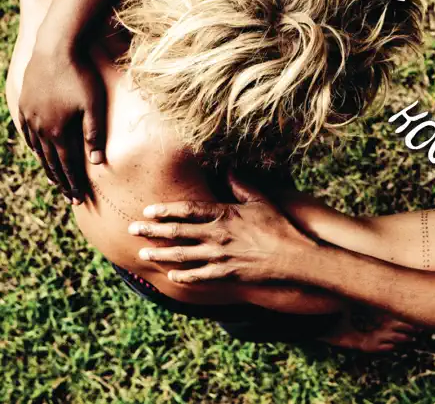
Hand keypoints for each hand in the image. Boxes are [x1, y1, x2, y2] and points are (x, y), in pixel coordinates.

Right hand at [17, 41, 106, 202]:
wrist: (55, 49)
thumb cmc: (81, 76)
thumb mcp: (94, 105)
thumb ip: (94, 134)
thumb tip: (96, 163)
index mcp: (58, 131)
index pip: (68, 164)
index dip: (74, 182)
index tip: (79, 198)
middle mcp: (40, 128)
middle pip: (51, 161)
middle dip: (62, 180)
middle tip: (70, 197)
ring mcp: (29, 117)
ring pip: (38, 149)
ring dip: (48, 166)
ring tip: (56, 179)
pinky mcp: (24, 104)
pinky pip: (26, 132)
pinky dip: (34, 146)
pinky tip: (37, 150)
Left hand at [129, 171, 315, 284]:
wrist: (291, 256)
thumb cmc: (277, 226)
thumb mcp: (261, 200)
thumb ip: (241, 184)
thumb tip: (227, 167)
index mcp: (225, 214)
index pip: (188, 210)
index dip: (166, 210)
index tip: (148, 211)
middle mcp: (217, 235)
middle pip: (177, 233)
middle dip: (152, 231)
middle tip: (132, 230)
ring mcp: (219, 257)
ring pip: (181, 255)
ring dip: (159, 253)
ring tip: (143, 252)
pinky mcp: (224, 274)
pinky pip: (196, 276)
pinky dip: (181, 276)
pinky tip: (170, 275)